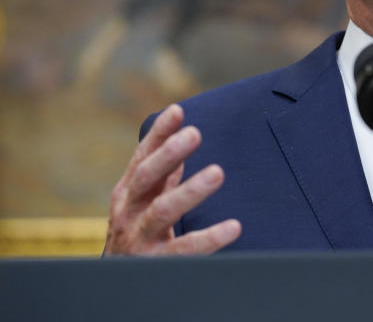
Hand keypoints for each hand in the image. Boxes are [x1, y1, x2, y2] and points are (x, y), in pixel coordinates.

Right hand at [104, 104, 240, 254]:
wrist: (114, 286)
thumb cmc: (136, 234)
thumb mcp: (143, 203)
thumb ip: (162, 176)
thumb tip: (178, 139)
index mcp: (128, 194)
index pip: (142, 158)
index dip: (158, 134)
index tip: (178, 110)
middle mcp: (128, 213)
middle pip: (145, 178)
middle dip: (169, 154)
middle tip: (195, 133)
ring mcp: (138, 238)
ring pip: (162, 212)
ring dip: (190, 191)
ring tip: (218, 172)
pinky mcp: (155, 263)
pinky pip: (183, 251)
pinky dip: (209, 238)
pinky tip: (234, 227)